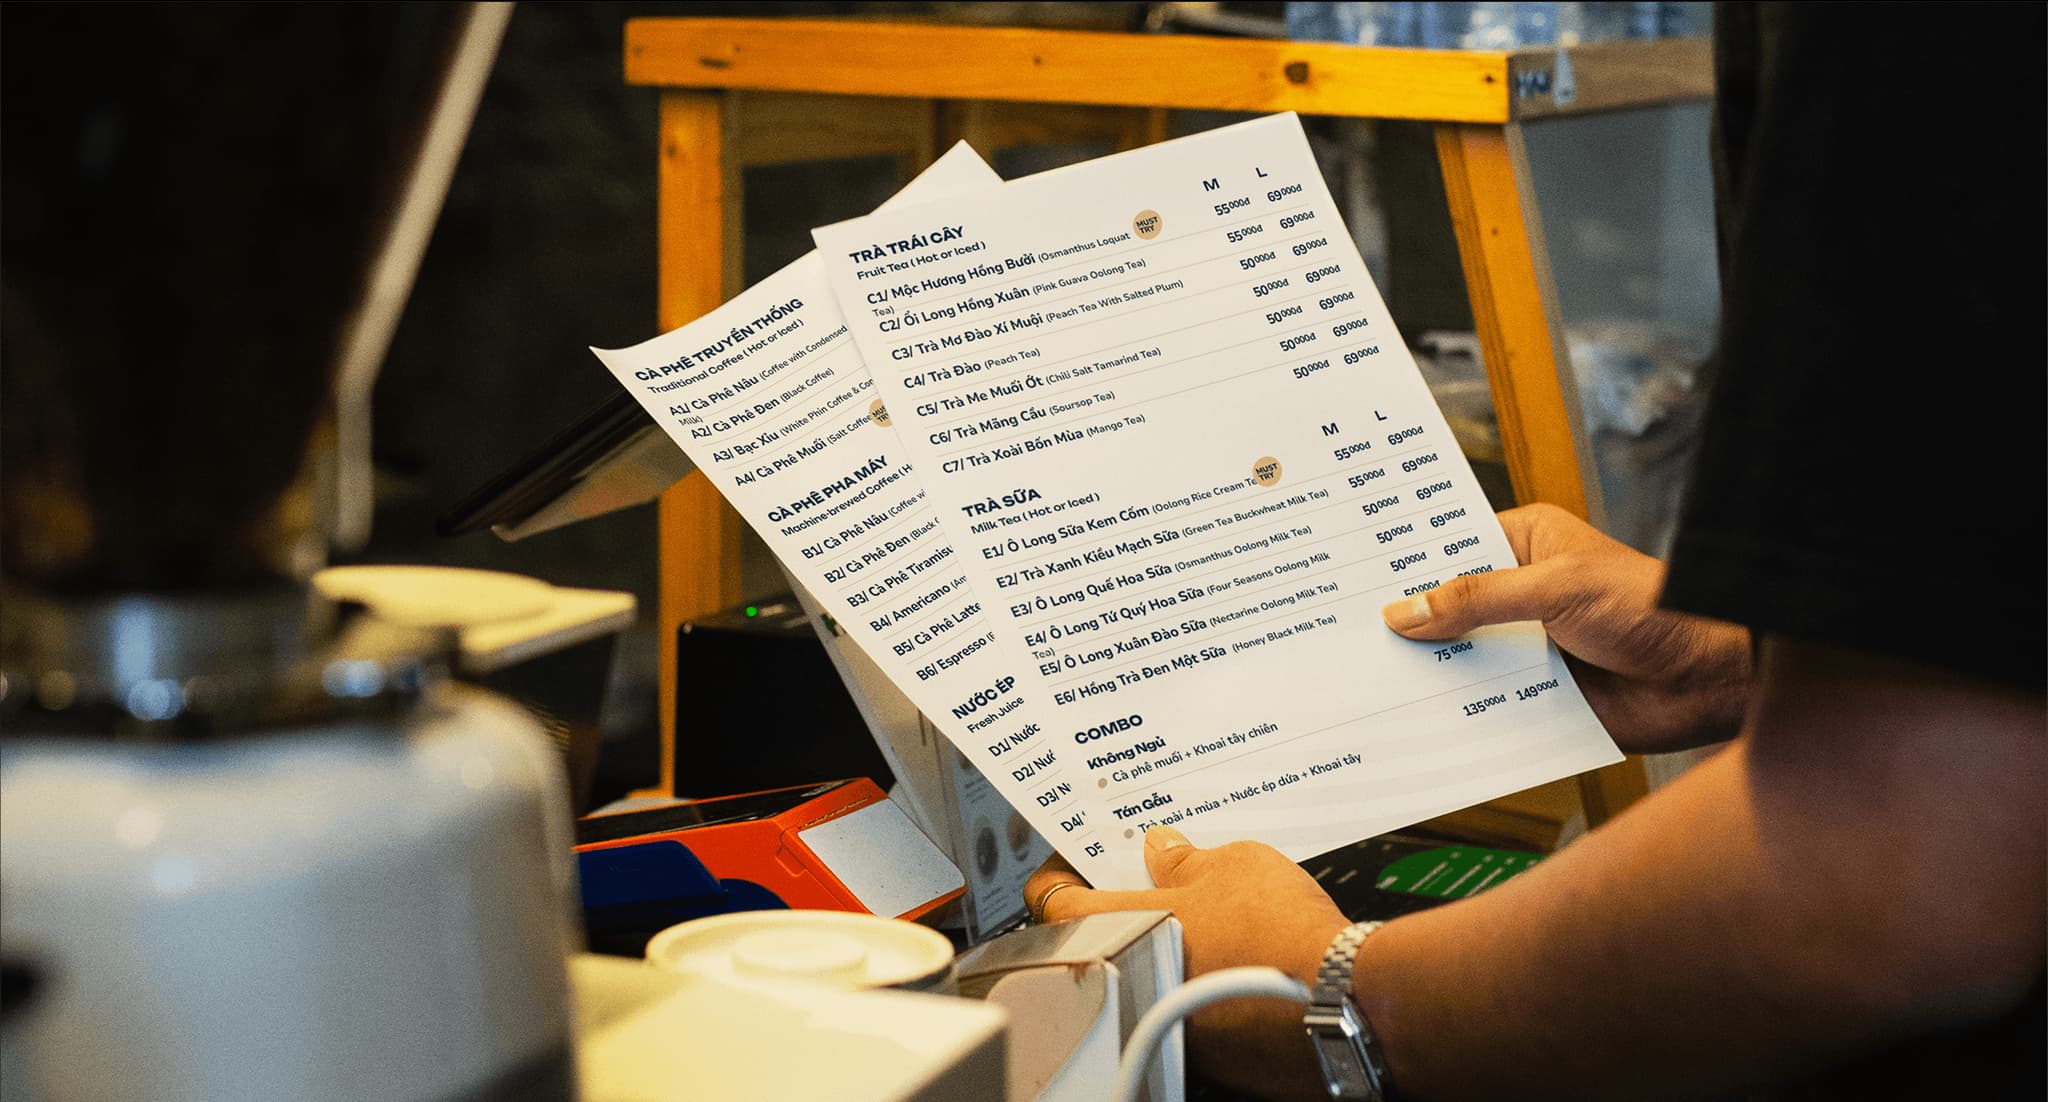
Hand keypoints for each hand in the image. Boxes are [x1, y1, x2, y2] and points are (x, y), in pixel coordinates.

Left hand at [1024, 826, 1348, 1100]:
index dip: (1060, 871)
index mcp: (1124, 924)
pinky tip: (1230, 959)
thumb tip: (1163, 850)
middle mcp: (1131, 978)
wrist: (1340, 1001)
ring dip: (1159, 944)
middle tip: (1150, 879)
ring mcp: (1163, 1016)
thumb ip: (1185, 858)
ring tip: (1202, 917)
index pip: (1052, 898)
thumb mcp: (1234, 863)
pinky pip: (1181, 1002)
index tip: (1077, 857)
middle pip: (1097, 937)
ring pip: (1141, 972)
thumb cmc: (1282, 932)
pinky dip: (1195, 979)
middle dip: (1120, 906)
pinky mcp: (1201, 1048)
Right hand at [1380, 503, 1752, 752]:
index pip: (1449, 547)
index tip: (1348, 573)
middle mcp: (1520, 594)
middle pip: (1446, 607)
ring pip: (1460, 659)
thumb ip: (1477, 601)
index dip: (1404, 562)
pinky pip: (1483, 703)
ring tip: (1360, 680)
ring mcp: (1525, 646)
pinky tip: (1409, 722)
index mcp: (1526, 545)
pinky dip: (1455, 712)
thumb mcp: (1555, 590)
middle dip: (1406, 623)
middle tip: (1340, 633)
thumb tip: (1405, 612)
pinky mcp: (1534, 695)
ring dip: (1425, 672)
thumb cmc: (1650, 611)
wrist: (1710, 680)